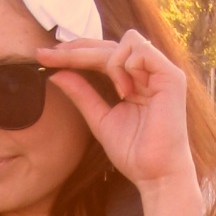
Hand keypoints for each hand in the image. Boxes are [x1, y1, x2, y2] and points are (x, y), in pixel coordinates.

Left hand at [38, 30, 195, 193]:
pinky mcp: (171, 76)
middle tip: (48, 55)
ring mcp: (160, 71)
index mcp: (133, 80)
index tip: (44, 56)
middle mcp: (148, 71)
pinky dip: (127, 65)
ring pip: (125, 40)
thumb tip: (56, 73)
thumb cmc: (133, 153)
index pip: (101, 55)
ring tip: (117, 92)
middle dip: (76, 49)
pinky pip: (141, 50)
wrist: (155, 175)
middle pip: (108, 44)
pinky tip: (126, 90)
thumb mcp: (99, 119)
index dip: (74, 53)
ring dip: (111, 62)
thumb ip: (82, 94)